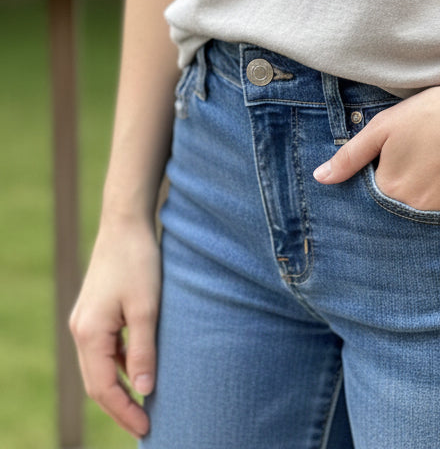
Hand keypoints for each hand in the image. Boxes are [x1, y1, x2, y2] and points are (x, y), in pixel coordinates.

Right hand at [69, 216, 161, 438]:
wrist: (125, 222)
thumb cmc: (139, 261)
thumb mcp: (147, 307)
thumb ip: (144, 349)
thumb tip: (145, 390)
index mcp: (90, 333)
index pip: (104, 388)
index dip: (125, 412)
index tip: (148, 428)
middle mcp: (80, 331)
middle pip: (96, 383)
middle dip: (120, 407)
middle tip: (146, 426)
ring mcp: (84, 321)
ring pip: (99, 368)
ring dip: (119, 388)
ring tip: (144, 405)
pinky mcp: (93, 312)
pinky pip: (103, 350)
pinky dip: (119, 366)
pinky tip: (139, 369)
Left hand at [312, 83, 439, 210]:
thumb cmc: (434, 113)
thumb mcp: (384, 126)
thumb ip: (350, 156)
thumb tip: (320, 179)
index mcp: (390, 190)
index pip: (375, 198)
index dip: (384, 178)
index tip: (398, 162)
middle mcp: (416, 211)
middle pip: (402, 209)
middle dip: (407, 191)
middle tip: (423, 164)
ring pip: (429, 214)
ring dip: (431, 197)